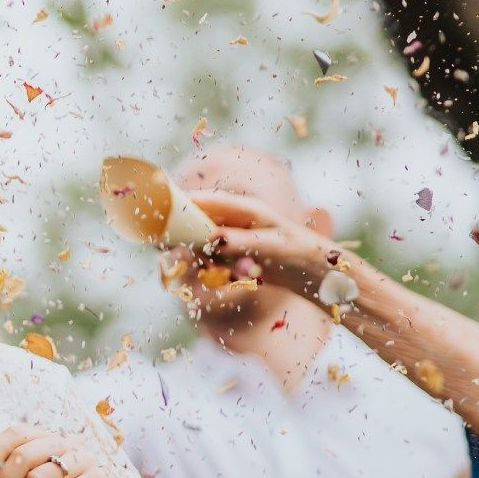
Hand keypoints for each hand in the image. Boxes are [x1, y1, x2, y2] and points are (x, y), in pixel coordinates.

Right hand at [187, 190, 355, 300]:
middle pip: (198, 222)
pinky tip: (237, 278)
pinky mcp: (235, 256)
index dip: (180, 203)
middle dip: (187, 238)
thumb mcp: (275, 247)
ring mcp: (235, 238)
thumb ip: (243, 241)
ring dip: (206, 260)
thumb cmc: (302, 255)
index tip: (159, 214)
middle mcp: (237, 220)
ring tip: (228, 271)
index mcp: (246, 208)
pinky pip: (214, 261)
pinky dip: (216, 271)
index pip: (205, 200)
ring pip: (203, 245)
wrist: (320, 277)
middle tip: (178, 252)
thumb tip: (213, 237)